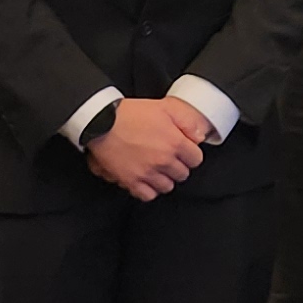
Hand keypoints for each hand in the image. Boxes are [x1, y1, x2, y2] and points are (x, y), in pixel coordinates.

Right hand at [88, 96, 207, 201]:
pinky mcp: (131, 181)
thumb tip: (200, 135)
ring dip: (164, 178)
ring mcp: (147, 173)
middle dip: (178, 166)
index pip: (196, 159)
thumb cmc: (130, 113)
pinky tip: (146, 179)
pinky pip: (147, 195)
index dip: (190, 154)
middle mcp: (163, 161)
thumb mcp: (165, 107)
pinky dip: (148, 189)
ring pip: (167, 186)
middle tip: (169, 158)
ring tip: (157, 169)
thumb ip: (187, 121)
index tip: (184, 151)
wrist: (102, 122)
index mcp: (175, 143)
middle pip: (182, 174)